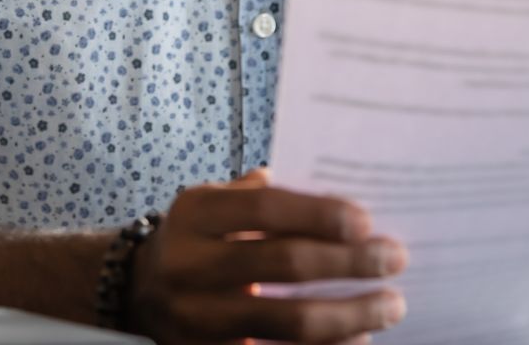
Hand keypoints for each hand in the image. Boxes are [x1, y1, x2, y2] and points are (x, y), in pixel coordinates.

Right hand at [127, 169, 408, 344]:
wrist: (135, 290)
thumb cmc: (198, 238)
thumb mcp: (216, 203)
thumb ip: (264, 197)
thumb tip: (339, 198)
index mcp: (196, 214)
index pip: (264, 210)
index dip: (317, 214)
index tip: (366, 221)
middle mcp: (189, 265)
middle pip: (281, 264)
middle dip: (346, 263)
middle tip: (394, 259)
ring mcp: (195, 319)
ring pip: (284, 322)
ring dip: (347, 315)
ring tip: (389, 306)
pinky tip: (358, 340)